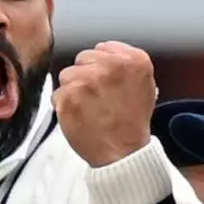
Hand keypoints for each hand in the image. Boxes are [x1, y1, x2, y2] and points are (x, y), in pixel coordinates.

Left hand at [54, 41, 155, 166]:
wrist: (123, 154)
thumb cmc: (132, 124)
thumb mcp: (145, 86)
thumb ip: (125, 64)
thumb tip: (103, 52)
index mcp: (133, 60)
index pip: (102, 48)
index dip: (101, 67)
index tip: (106, 83)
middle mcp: (111, 65)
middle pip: (82, 59)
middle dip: (86, 76)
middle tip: (97, 99)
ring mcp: (88, 79)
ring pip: (67, 75)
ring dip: (73, 91)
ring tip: (89, 109)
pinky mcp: (68, 95)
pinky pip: (57, 94)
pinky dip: (64, 106)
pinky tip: (80, 117)